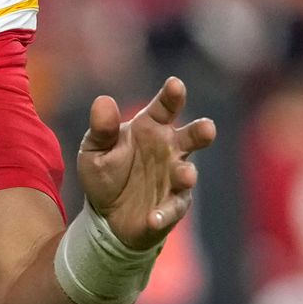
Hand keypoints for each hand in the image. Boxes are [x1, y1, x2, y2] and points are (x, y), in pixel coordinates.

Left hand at [74, 77, 216, 248]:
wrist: (107, 215)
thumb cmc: (105, 173)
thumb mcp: (94, 150)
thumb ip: (101, 128)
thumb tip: (103, 101)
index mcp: (151, 127)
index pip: (165, 107)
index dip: (172, 96)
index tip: (175, 85)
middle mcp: (169, 149)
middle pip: (191, 137)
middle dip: (201, 132)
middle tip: (208, 129)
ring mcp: (174, 178)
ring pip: (187, 173)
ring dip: (186, 174)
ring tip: (185, 176)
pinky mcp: (173, 206)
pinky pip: (172, 209)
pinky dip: (164, 213)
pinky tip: (152, 217)